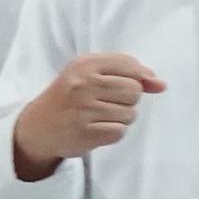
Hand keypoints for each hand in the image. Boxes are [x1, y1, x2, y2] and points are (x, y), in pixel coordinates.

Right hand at [12, 52, 166, 173]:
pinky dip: (111, 133)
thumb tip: (161, 85)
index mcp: (83, 65)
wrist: (36, 127)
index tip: (119, 86)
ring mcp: (83, 109)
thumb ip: (128, 74)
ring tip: (97, 117)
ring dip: (119, 119)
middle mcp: (82, 84)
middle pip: (134, 91)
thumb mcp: (90, 75)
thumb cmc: (70, 97)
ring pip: (130, 114)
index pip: (130, 66)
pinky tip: (95, 129)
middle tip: (103, 103)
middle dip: (126, 100)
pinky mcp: (85, 132)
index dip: (135, 78)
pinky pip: (119, 132)